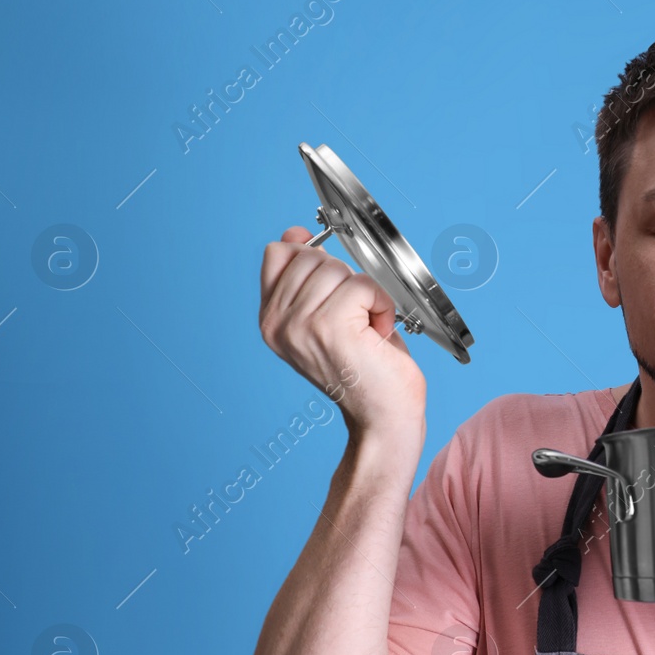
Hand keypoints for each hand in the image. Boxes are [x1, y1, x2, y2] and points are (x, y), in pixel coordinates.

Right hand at [258, 226, 426, 440]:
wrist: (384, 420)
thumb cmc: (366, 373)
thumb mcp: (330, 317)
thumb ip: (309, 279)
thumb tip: (294, 235)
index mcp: (270, 320)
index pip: (278, 254)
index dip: (311, 255)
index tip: (333, 281)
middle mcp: (277, 324)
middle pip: (312, 256)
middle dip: (345, 280)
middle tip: (356, 320)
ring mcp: (299, 325)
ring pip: (338, 268)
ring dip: (367, 295)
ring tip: (367, 330)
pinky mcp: (329, 326)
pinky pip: (363, 285)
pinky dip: (382, 304)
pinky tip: (378, 334)